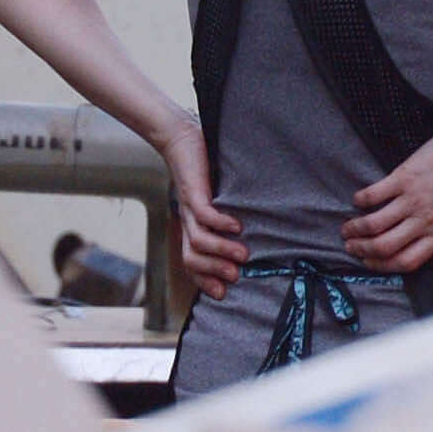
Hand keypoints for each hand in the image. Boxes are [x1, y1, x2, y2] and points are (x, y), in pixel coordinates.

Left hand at [157, 121, 246, 298]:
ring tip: (243, 255)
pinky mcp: (192, 192)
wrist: (180, 139)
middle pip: (192, 258)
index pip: (191, 262)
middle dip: (213, 272)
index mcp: (191, 225)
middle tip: (235, 277)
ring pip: (198, 241)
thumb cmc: (203, 167)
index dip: (204, 280)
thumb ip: (226, 213)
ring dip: (221, 251)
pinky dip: (220, 223)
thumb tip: (252, 229)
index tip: (222, 293)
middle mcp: (187, 221)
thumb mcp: (215, 196)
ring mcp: (188, 208)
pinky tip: (237, 225)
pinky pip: (204, 214)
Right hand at [343, 125, 432, 272]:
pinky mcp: (404, 178)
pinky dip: (361, 200)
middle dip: (362, 251)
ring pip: (373, 225)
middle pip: (383, 248)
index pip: (407, 262)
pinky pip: (374, 195)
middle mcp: (425, 222)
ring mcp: (413, 200)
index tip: (373, 262)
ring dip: (355, 229)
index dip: (385, 266)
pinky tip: (358, 200)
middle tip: (352, 247)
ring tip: (346, 229)